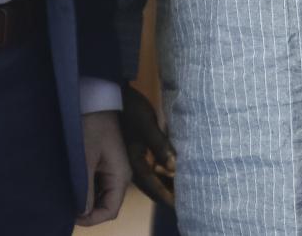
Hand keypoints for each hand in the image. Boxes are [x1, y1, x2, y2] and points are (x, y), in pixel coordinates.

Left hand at [77, 110, 130, 225]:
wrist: (94, 99)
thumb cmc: (91, 126)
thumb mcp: (85, 158)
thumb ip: (85, 187)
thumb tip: (83, 214)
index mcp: (121, 176)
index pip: (110, 211)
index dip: (91, 219)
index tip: (70, 216)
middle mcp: (121, 176)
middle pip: (107, 205)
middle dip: (87, 210)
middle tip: (65, 207)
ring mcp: (114, 169)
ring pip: (101, 195)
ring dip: (86, 199)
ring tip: (67, 197)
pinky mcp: (105, 162)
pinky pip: (98, 184)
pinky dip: (86, 189)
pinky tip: (72, 185)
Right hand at [119, 83, 175, 207]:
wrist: (111, 94)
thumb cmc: (129, 108)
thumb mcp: (146, 125)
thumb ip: (160, 146)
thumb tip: (174, 168)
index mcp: (135, 163)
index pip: (154, 188)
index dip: (169, 198)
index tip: (185, 207)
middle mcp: (132, 166)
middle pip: (153, 187)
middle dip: (169, 193)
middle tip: (189, 199)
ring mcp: (131, 159)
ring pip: (151, 179)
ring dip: (166, 183)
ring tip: (183, 186)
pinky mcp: (133, 150)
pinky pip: (149, 168)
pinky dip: (161, 172)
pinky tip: (170, 169)